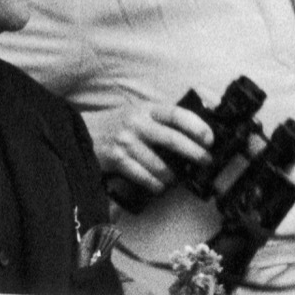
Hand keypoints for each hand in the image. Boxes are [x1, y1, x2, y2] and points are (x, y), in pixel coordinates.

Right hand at [93, 99, 213, 194]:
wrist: (84, 133)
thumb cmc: (119, 125)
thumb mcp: (141, 112)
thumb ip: (164, 119)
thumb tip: (197, 132)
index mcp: (147, 108)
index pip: (176, 113)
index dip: (196, 126)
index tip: (209, 138)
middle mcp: (137, 122)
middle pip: (172, 138)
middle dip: (194, 152)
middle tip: (206, 160)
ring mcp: (126, 141)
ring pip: (159, 165)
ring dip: (172, 176)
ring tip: (175, 178)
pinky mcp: (117, 159)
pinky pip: (144, 177)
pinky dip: (155, 184)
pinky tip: (158, 185)